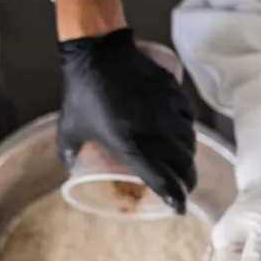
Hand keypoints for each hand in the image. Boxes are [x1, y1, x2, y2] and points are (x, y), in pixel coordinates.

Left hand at [57, 27, 195, 211]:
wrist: (99, 52)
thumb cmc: (81, 92)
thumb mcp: (70, 129)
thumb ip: (70, 152)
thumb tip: (70, 166)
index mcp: (133, 148)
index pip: (165, 182)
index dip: (175, 199)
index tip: (177, 207)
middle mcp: (157, 135)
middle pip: (184, 166)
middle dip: (187, 181)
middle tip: (183, 186)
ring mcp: (168, 113)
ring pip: (190, 142)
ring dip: (188, 157)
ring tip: (182, 162)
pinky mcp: (174, 94)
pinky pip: (188, 117)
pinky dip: (188, 129)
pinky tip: (181, 132)